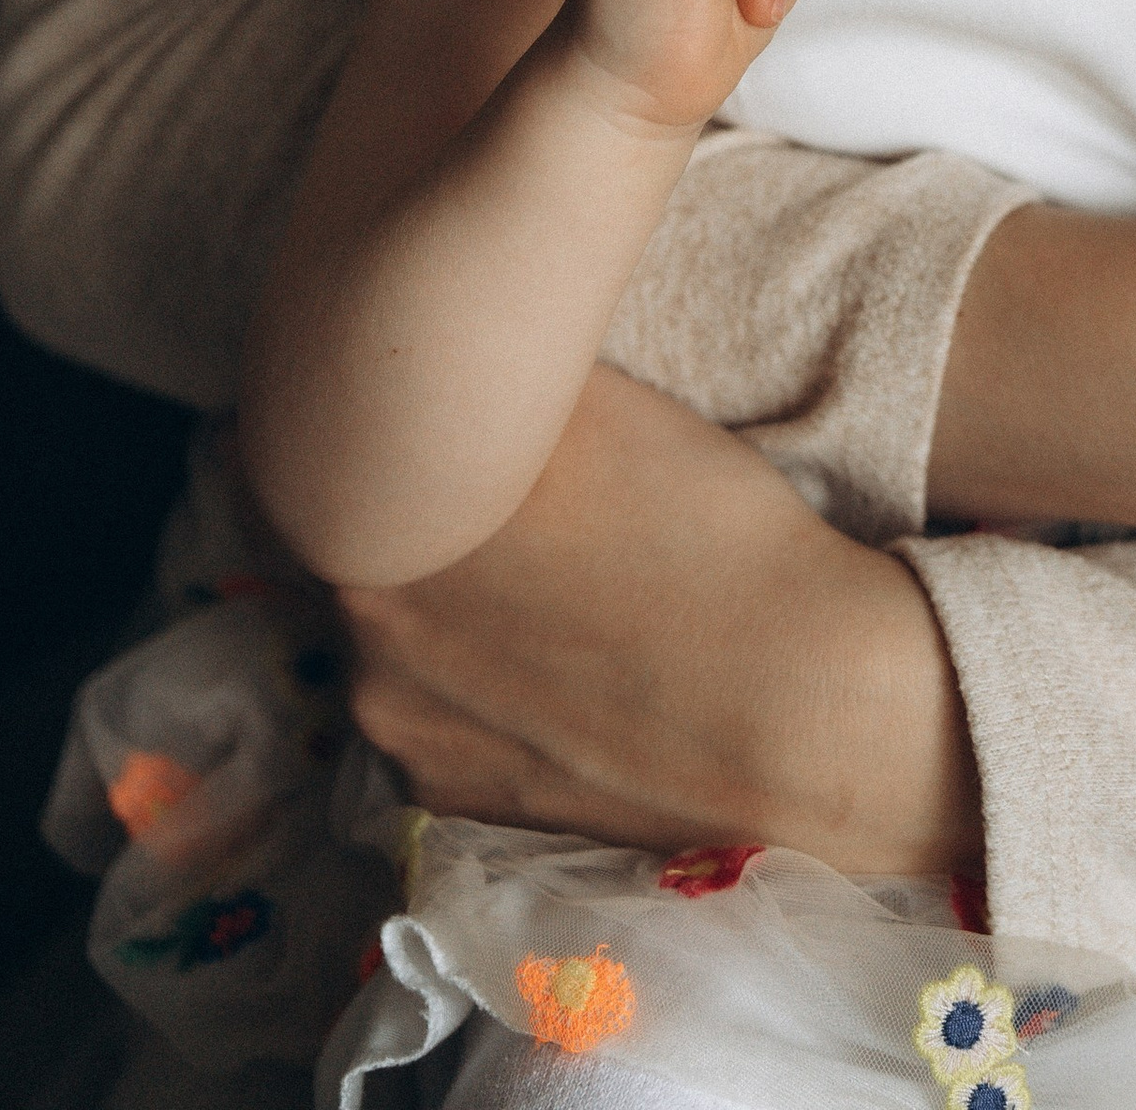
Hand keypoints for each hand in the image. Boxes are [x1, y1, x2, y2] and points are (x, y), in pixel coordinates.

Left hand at [337, 367, 977, 870]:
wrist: (793, 705)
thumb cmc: (702, 530)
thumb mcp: (595, 405)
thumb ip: (497, 382)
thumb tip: (452, 331)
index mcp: (378, 524)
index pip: (342, 459)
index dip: (397, 432)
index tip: (446, 419)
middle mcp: (361, 639)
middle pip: (369, 551)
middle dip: (423, 522)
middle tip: (513, 504)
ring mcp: (406, 734)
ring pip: (401, 642)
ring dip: (446, 613)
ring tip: (553, 589)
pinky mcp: (459, 804)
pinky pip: (443, 723)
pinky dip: (481, 693)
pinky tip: (559, 666)